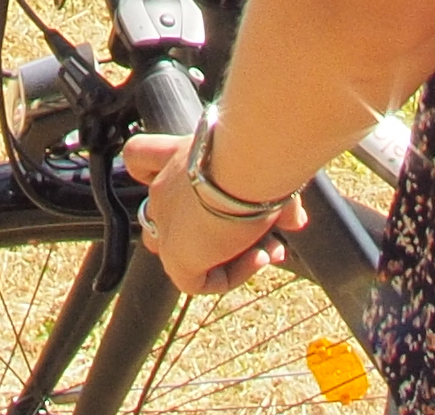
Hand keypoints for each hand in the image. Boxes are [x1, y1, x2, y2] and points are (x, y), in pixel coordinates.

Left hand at [122, 130, 304, 293]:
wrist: (251, 162)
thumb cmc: (261, 154)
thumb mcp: (268, 173)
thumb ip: (276, 199)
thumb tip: (294, 220)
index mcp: (180, 155)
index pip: (140, 160)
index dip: (151, 173)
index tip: (187, 185)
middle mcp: (165, 187)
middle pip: (174, 218)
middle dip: (225, 233)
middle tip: (267, 236)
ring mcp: (165, 222)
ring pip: (184, 252)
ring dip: (226, 258)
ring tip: (266, 250)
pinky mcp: (175, 254)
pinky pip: (195, 282)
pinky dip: (231, 276)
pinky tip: (259, 258)